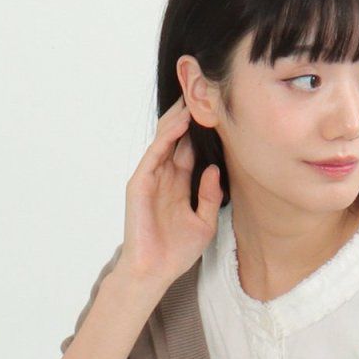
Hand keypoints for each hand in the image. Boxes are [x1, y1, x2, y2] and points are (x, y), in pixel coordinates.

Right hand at [118, 99, 223, 290]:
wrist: (154, 272)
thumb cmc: (176, 252)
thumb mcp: (204, 222)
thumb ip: (210, 195)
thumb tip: (215, 169)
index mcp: (180, 182)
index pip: (192, 146)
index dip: (203, 127)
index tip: (218, 106)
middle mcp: (165, 175)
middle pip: (178, 135)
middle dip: (190, 112)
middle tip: (205, 86)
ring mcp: (151, 177)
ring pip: (165, 138)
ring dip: (179, 116)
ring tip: (194, 93)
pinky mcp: (140, 183)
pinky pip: (155, 153)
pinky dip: (167, 136)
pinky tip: (181, 121)